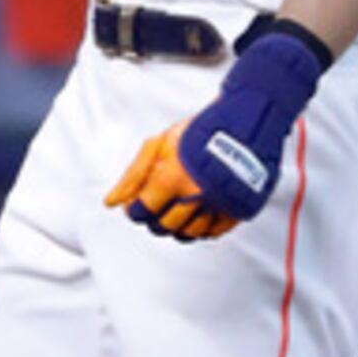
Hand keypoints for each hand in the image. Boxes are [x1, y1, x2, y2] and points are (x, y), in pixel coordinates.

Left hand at [108, 23, 324, 238]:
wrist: (245, 122)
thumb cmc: (200, 130)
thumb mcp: (160, 144)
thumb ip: (134, 175)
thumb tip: (112, 203)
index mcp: (174, 178)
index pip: (143, 212)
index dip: (136, 210)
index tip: (140, 204)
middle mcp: (197, 195)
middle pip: (164, 227)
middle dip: (156, 218)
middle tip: (160, 203)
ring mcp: (219, 205)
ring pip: (188, 234)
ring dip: (178, 225)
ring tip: (180, 206)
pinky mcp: (237, 210)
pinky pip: (213, 233)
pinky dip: (203, 228)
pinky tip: (199, 211)